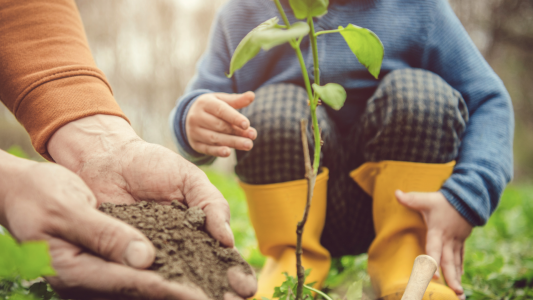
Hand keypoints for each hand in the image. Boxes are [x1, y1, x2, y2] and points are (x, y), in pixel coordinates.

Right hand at [0, 154, 205, 298]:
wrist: (22, 189)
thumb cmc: (39, 193)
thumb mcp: (67, 208)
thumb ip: (104, 234)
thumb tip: (144, 259)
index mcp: (74, 270)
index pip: (131, 283)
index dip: (168, 289)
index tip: (201, 294)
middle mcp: (88, 279)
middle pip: (143, 291)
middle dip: (182, 294)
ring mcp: (96, 272)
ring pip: (144, 285)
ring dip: (180, 286)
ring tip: (216, 292)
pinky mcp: (105, 262)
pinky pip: (139, 272)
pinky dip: (166, 272)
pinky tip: (192, 270)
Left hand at [47, 114, 256, 298]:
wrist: (106, 159)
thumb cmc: (152, 165)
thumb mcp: (189, 179)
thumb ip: (211, 205)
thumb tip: (227, 241)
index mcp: (198, 230)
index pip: (222, 257)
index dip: (236, 274)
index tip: (245, 288)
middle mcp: (177, 248)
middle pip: (202, 277)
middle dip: (217, 293)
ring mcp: (149, 256)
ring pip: (172, 282)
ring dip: (187, 296)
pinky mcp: (121, 260)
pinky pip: (137, 278)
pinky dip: (149, 290)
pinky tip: (161, 296)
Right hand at [186, 92, 256, 156]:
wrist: (188, 117)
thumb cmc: (211, 107)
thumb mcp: (221, 100)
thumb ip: (237, 100)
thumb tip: (252, 95)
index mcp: (205, 103)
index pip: (221, 111)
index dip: (234, 118)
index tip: (247, 124)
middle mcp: (197, 117)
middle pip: (219, 126)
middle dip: (237, 132)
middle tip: (253, 136)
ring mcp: (194, 131)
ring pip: (214, 138)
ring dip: (232, 142)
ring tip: (248, 145)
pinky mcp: (195, 144)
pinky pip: (207, 149)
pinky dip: (217, 151)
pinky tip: (228, 153)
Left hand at [396, 190, 472, 299]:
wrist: (468, 198)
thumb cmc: (444, 200)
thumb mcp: (427, 199)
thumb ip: (411, 199)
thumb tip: (396, 193)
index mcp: (438, 231)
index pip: (435, 248)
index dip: (433, 261)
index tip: (434, 276)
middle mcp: (448, 239)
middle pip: (449, 261)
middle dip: (451, 277)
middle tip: (455, 292)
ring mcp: (456, 242)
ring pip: (456, 262)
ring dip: (457, 277)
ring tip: (459, 293)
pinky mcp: (461, 241)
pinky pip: (460, 257)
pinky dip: (459, 268)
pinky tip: (459, 279)